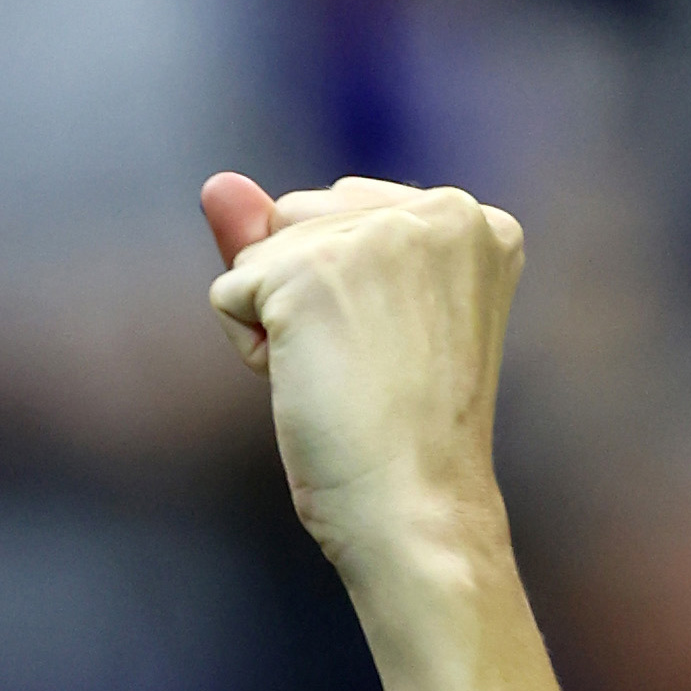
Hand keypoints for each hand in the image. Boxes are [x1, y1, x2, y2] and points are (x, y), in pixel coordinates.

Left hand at [201, 172, 521, 559]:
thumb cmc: (398, 435)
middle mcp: (441, 208)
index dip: (347, 298)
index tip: (401, 356)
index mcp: (476, 220)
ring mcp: (376, 234)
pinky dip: (250, 348)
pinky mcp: (311, 270)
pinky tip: (310, 384)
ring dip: (278, 324)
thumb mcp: (359, 318)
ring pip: (262, 253)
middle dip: (307, 298)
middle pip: (301, 219)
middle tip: (370, 372)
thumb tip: (214, 183)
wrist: (415, 507)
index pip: (348, 215)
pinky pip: (229, 291)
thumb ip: (291, 237)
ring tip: (345, 379)